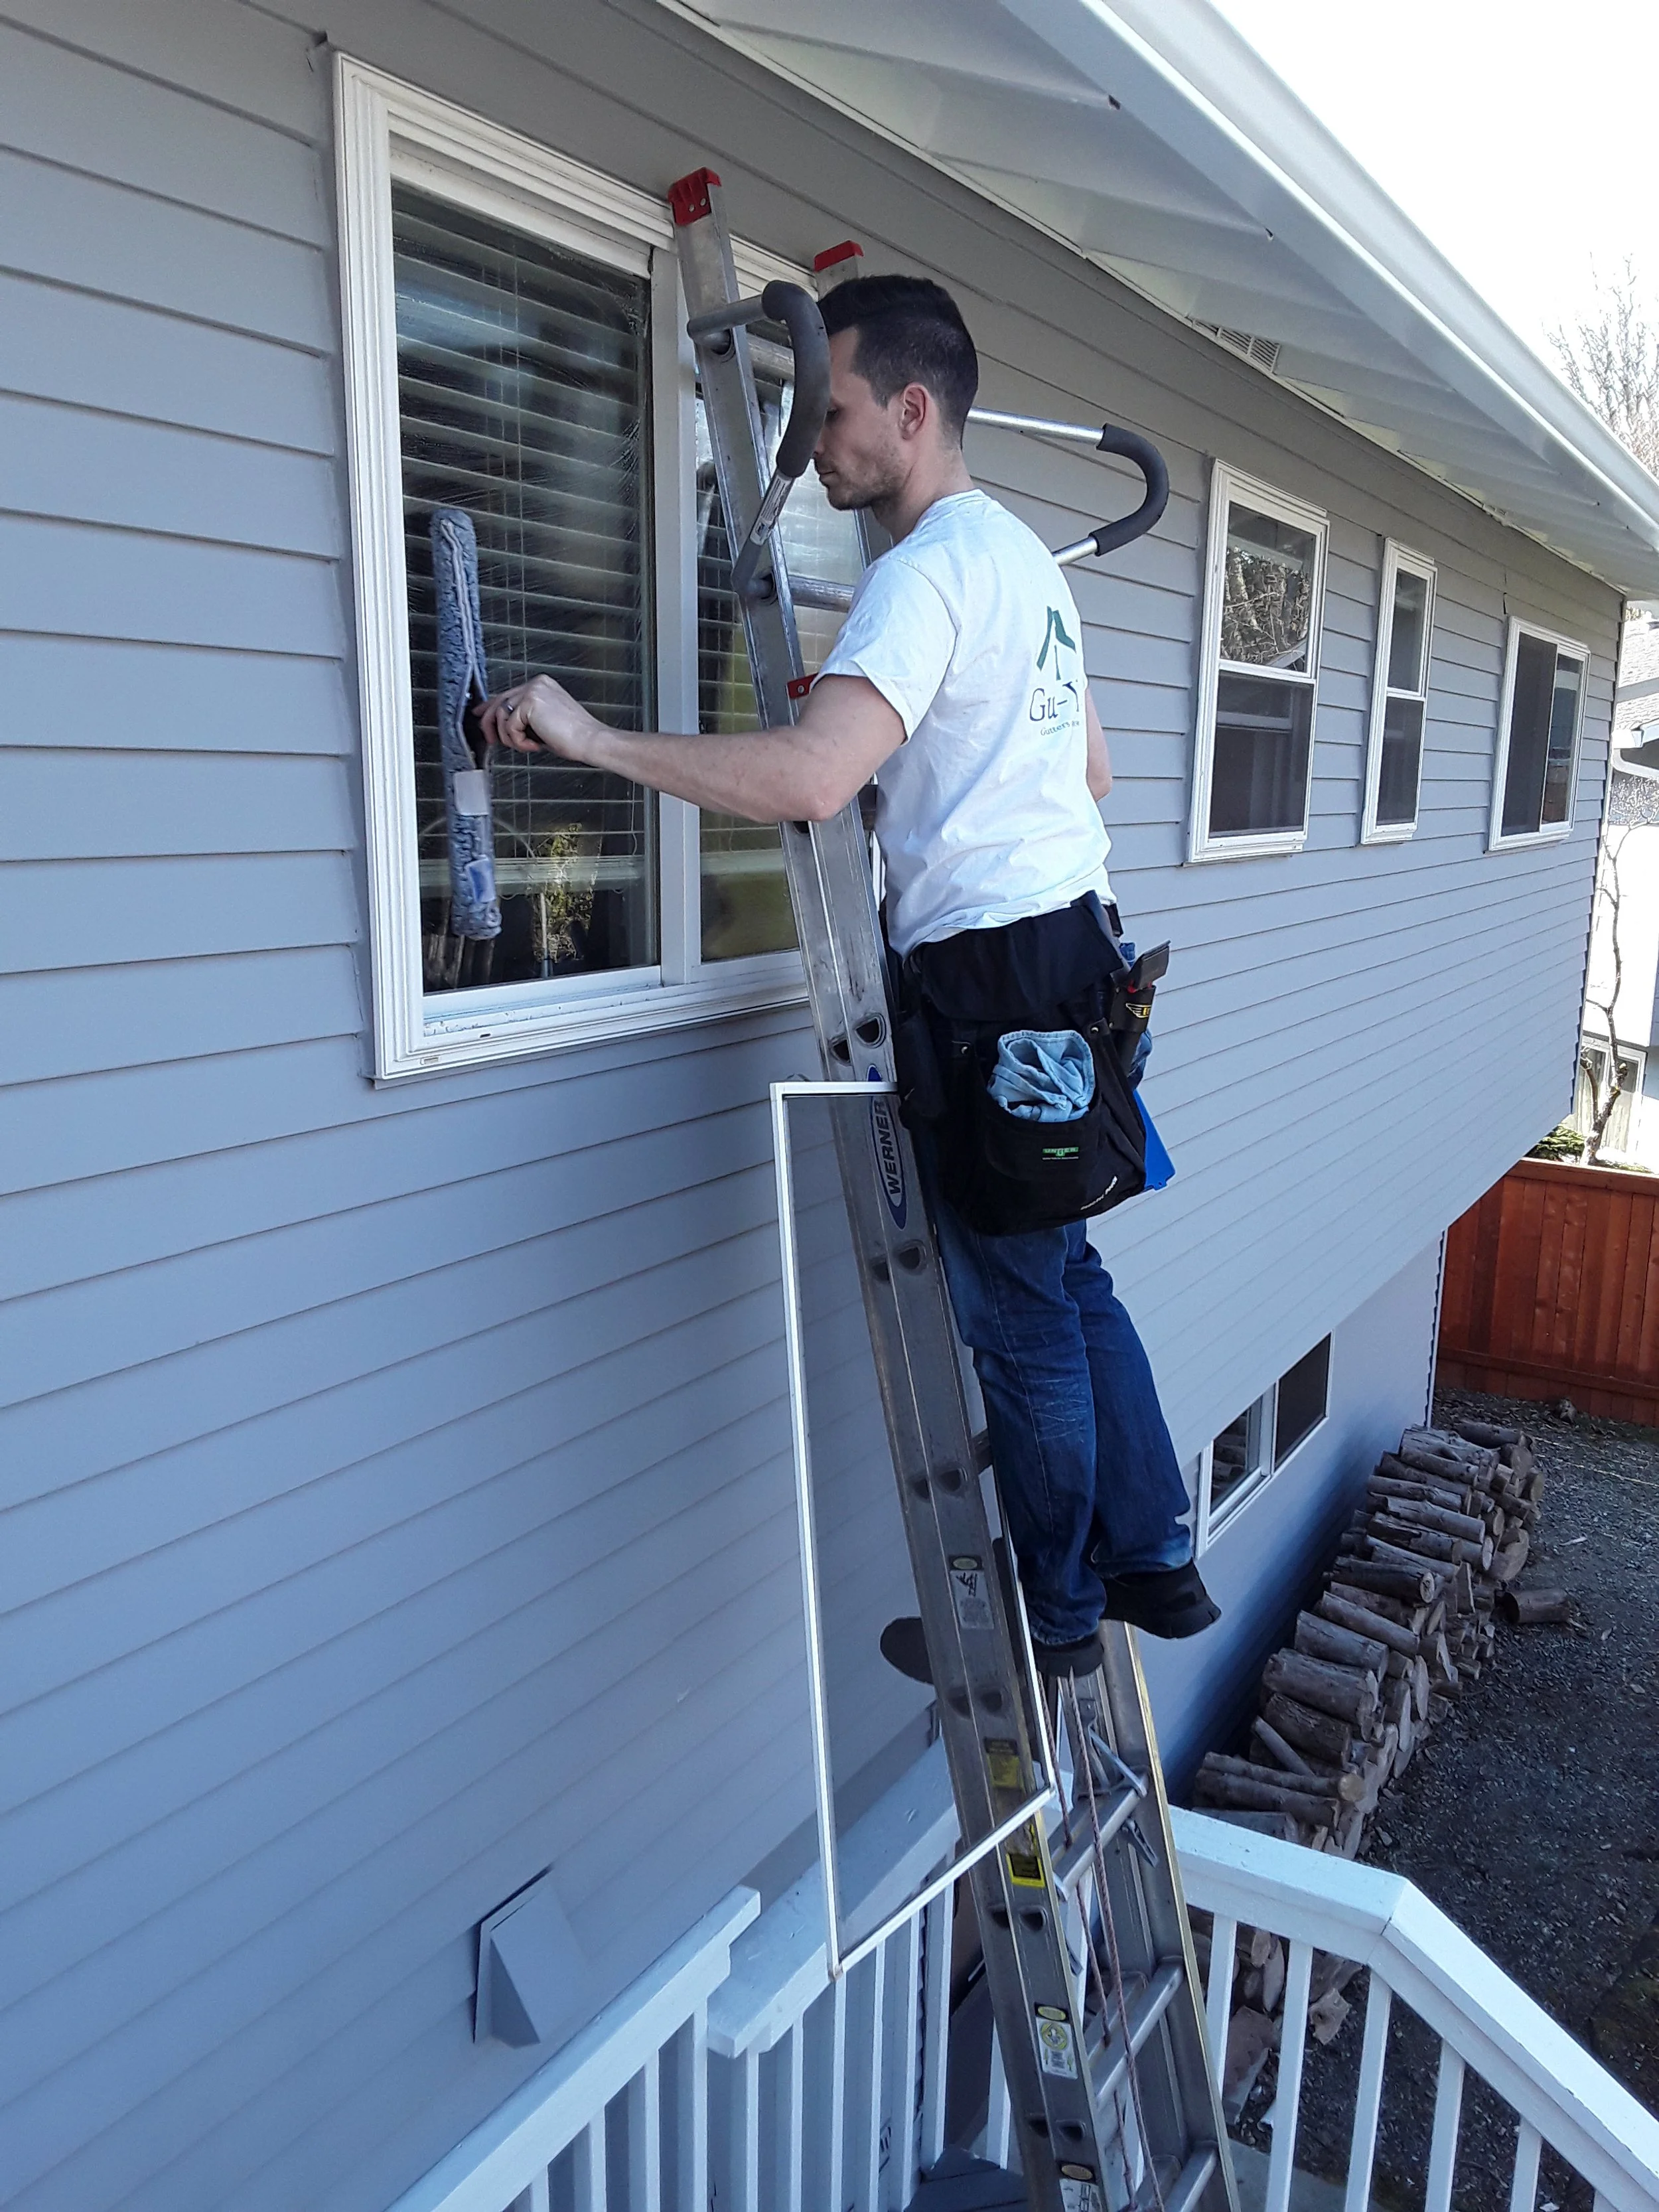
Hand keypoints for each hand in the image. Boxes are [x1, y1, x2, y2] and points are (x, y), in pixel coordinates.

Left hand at [477, 674, 596, 759]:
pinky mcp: (530, 702)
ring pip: (501, 716)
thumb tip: (501, 723)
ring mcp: (533, 690)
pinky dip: (519, 742)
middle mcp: (536, 684)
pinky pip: (510, 726)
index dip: (490, 706)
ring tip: (528, 745)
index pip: (508, 694)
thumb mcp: (543, 723)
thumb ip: (523, 717)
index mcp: (541, 685)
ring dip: (511, 738)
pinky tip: (535, 745)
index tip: (480, 715)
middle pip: (499, 701)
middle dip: (491, 724)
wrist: (590, 740)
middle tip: (492, 740)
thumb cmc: (573, 737)